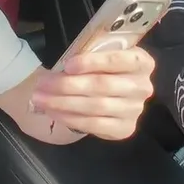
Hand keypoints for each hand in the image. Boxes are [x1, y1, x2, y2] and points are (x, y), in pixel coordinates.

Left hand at [29, 47, 154, 140]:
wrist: (114, 94)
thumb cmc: (104, 68)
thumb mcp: (101, 55)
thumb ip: (89, 56)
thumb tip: (62, 65)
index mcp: (141, 62)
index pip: (118, 60)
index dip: (92, 62)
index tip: (67, 64)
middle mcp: (143, 87)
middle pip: (102, 86)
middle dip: (67, 85)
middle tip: (42, 83)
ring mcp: (135, 110)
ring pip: (95, 106)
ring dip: (63, 103)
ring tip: (40, 98)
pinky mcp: (124, 128)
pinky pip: (94, 124)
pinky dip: (70, 118)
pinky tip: (53, 112)